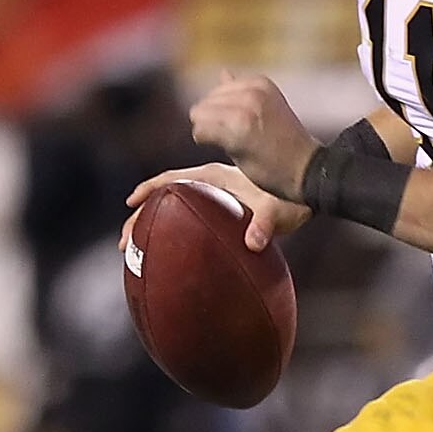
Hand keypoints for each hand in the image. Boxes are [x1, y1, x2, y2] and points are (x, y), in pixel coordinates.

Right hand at [126, 162, 309, 252]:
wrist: (309, 190)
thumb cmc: (294, 197)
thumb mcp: (279, 211)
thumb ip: (265, 224)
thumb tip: (253, 243)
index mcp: (216, 178)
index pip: (173, 179)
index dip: (149, 189)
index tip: (130, 203)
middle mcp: (212, 184)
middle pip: (165, 196)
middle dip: (141, 217)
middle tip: (123, 243)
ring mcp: (217, 196)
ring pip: (175, 207)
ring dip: (153, 225)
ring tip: (134, 251)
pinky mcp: (224, 209)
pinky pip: (192, 217)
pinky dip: (175, 231)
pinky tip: (170, 254)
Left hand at [188, 73, 321, 200]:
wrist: (307, 170)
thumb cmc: (286, 145)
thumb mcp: (266, 107)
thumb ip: (241, 91)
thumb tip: (224, 72)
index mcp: (258, 83)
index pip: (214, 93)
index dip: (222, 116)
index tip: (245, 129)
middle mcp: (251, 91)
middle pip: (203, 104)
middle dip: (213, 123)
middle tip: (239, 139)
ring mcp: (244, 109)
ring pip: (198, 117)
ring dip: (210, 134)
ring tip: (236, 144)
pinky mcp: (236, 128)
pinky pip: (200, 132)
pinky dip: (208, 143)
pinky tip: (229, 150)